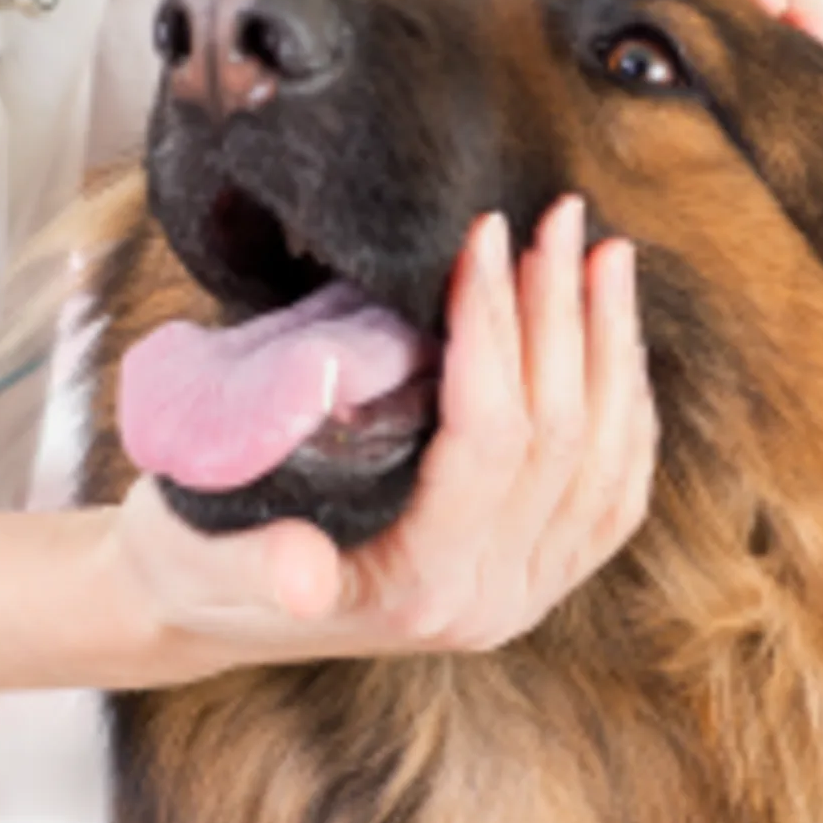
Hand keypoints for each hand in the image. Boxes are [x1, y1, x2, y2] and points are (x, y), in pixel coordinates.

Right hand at [94, 197, 655, 683]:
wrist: (207, 604)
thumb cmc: (196, 555)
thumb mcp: (197, 557)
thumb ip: (252, 567)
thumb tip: (299, 578)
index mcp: (417, 588)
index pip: (491, 441)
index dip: (497, 329)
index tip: (483, 236)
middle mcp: (489, 600)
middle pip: (563, 441)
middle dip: (563, 315)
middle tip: (557, 218)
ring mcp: (525, 590)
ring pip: (608, 460)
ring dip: (612, 347)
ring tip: (603, 254)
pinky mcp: (542, 572)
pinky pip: (615, 487)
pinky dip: (626, 404)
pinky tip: (615, 334)